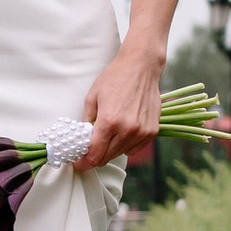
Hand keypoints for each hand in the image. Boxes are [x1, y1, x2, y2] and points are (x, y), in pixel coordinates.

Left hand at [79, 40, 164, 171]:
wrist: (141, 67)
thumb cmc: (114, 78)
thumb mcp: (92, 97)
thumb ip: (86, 122)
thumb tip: (82, 140)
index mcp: (109, 122)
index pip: (94, 155)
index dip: (83, 162)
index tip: (78, 163)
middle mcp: (127, 130)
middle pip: (106, 158)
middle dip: (95, 158)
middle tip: (88, 152)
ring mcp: (141, 132)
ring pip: (120, 154)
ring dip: (110, 150)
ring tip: (106, 137)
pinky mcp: (152, 131)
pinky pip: (134, 148)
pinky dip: (125, 146)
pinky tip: (121, 133)